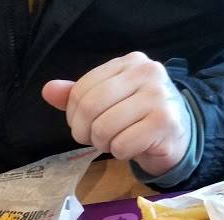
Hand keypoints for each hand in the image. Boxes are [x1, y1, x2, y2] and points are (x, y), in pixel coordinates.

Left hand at [42, 52, 191, 177]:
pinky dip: (120, 152)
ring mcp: (158, 96)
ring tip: (116, 140)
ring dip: (103, 143)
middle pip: (89, 107)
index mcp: (128, 62)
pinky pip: (122, 145)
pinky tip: (132, 147)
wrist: (175, 135)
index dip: (73, 115)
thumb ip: (77, 95)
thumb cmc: (135, 117)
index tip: (85, 124)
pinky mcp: (164, 122)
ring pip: (104, 128)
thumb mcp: (106, 101)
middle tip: (96, 137)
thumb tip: (48, 90)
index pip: (81, 90)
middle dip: (84, 131)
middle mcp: (147, 72)